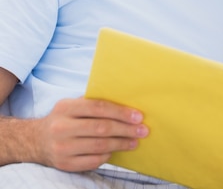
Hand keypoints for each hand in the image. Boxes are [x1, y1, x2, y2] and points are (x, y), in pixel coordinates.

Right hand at [33, 97, 147, 170]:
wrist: (35, 140)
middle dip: (126, 129)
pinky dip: (108, 156)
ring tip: (135, 142)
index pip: (98, 108)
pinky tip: (116, 151)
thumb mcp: (73, 105)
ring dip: (121, 144)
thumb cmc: (64, 119)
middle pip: (101, 128)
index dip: (121, 112)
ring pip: (100, 146)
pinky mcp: (64, 164)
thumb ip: (94, 104)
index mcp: (65, 107)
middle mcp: (61, 127)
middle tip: (143, 130)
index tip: (138, 117)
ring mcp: (62, 147)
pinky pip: (93, 161)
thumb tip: (128, 107)